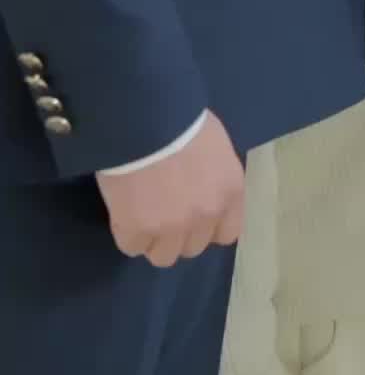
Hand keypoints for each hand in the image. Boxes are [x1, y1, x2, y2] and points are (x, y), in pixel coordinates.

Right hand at [96, 111, 244, 268]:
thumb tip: (200, 188)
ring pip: (163, 256)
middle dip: (178, 233)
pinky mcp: (138, 232)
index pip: (227, 233)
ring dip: (152, 238)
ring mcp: (172, 228)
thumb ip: (213, 176)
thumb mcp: (214, 145)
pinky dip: (126, 231)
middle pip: (192, 247)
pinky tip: (123, 207)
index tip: (193, 216)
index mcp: (230, 191)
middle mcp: (206, 215)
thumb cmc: (182, 119)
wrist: (146, 118)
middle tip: (162, 209)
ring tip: (140, 212)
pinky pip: (132, 246)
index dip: (207, 227)